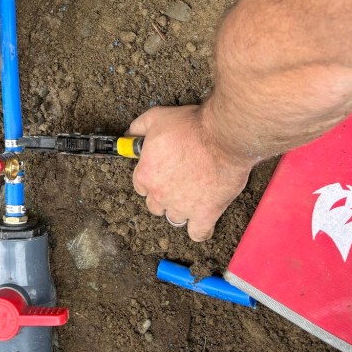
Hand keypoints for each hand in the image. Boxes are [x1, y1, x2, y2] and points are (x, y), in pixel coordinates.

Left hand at [128, 105, 252, 240]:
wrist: (222, 137)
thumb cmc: (191, 126)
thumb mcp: (156, 117)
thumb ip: (138, 128)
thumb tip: (129, 134)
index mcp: (146, 174)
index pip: (140, 185)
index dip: (151, 177)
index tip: (161, 170)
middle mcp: (160, 195)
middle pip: (155, 205)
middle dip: (164, 194)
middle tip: (178, 179)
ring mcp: (182, 207)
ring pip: (175, 217)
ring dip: (180, 208)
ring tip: (192, 193)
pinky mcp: (205, 215)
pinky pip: (198, 233)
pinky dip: (199, 228)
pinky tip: (201, 219)